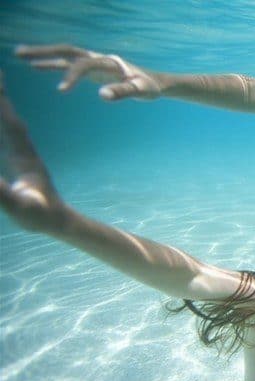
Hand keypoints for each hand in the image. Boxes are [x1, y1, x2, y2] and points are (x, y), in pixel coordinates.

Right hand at [0, 74, 67, 233]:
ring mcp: (23, 154)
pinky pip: (8, 135)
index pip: (10, 124)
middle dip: (0, 95)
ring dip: (2, 104)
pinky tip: (1, 115)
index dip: (1, 104)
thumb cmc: (40, 216)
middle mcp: (26, 151)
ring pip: (9, 123)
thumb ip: (1, 194)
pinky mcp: (21, 161)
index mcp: (25, 158)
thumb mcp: (20, 207)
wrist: (59, 221)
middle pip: (10, 117)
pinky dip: (2, 121)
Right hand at [15, 44, 160, 100]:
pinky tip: (36, 66)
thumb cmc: (149, 86)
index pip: (84, 65)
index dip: (72, 75)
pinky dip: (52, 64)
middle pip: (68, 51)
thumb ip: (123, 92)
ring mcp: (94, 62)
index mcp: (108, 62)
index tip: (61, 90)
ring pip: (65, 55)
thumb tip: (102, 95)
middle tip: (20, 53)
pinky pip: (68, 64)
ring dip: (43, 54)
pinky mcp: (92, 69)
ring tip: (20, 55)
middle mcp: (98, 58)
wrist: (154, 82)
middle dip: (44, 51)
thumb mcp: (141, 91)